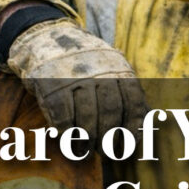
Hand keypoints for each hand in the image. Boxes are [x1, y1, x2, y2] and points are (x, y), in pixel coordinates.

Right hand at [7, 19, 147, 146]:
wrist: (45, 36)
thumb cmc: (83, 62)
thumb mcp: (110, 66)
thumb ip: (126, 91)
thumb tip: (143, 127)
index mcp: (118, 67)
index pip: (133, 102)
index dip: (133, 128)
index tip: (128, 146)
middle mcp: (99, 71)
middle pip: (110, 113)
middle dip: (108, 138)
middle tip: (104, 152)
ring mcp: (74, 78)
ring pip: (87, 119)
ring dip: (87, 141)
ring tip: (85, 150)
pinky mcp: (51, 85)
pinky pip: (63, 118)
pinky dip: (67, 132)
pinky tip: (67, 137)